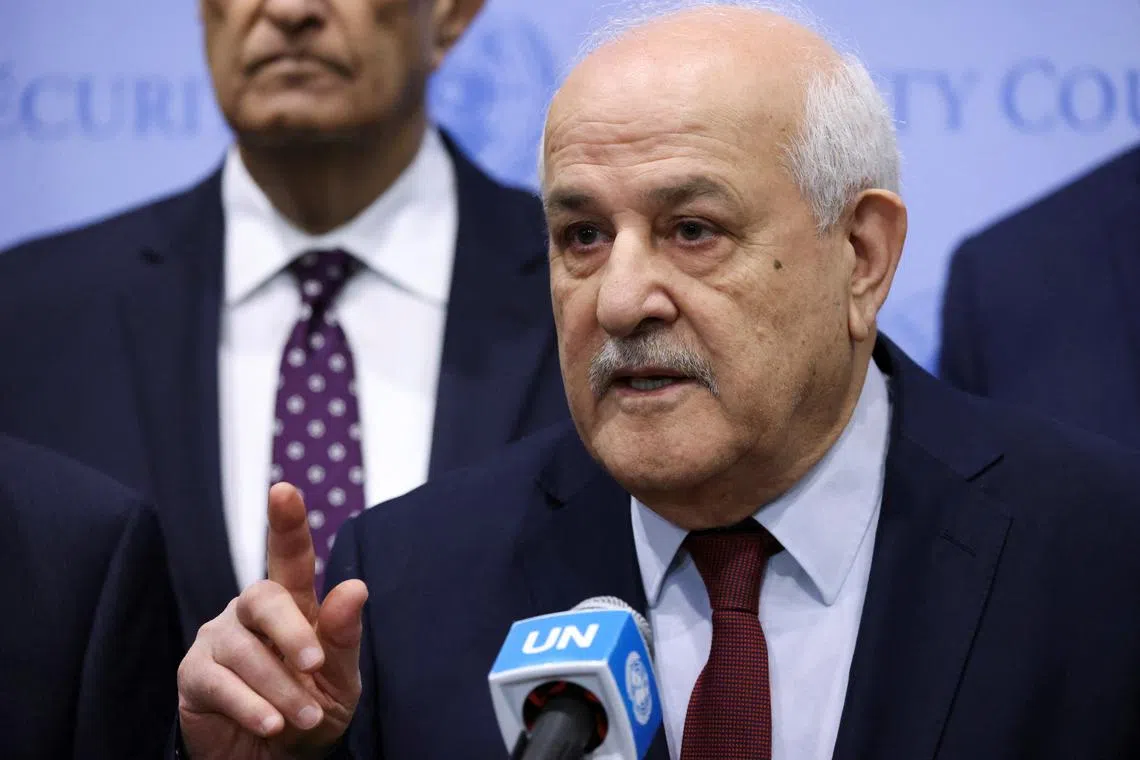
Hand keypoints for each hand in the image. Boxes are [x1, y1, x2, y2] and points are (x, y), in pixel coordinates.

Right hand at [177, 483, 368, 759]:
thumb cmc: (313, 709)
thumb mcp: (340, 680)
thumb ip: (343, 637)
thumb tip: (354, 587)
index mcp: (292, 603)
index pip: (289, 555)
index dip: (286, 522)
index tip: (284, 490)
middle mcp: (250, 612)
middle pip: (263, 597)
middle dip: (291, 631)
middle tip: (315, 665)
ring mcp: (218, 640)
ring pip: (245, 650)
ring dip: (280, 688)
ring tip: (305, 718)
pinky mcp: (194, 675)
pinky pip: (218, 682)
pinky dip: (250, 705)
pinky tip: (272, 724)